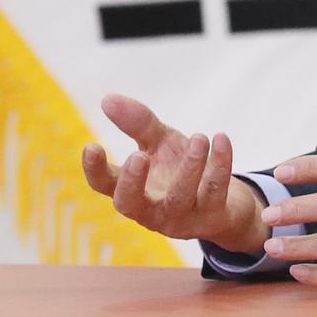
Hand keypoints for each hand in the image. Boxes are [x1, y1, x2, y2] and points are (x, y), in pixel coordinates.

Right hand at [81, 94, 267, 253]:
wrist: (225, 200)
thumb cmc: (181, 169)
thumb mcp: (160, 143)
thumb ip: (138, 124)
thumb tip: (107, 99)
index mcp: (133, 191)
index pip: (105, 185)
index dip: (95, 169)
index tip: (91, 145)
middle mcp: (151, 209)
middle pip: (131, 203)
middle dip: (133, 181)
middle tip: (138, 156)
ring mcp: (181, 217)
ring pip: (180, 196)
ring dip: (190, 167)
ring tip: (198, 138)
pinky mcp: (211, 217)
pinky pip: (215, 191)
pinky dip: (220, 164)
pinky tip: (221, 139)